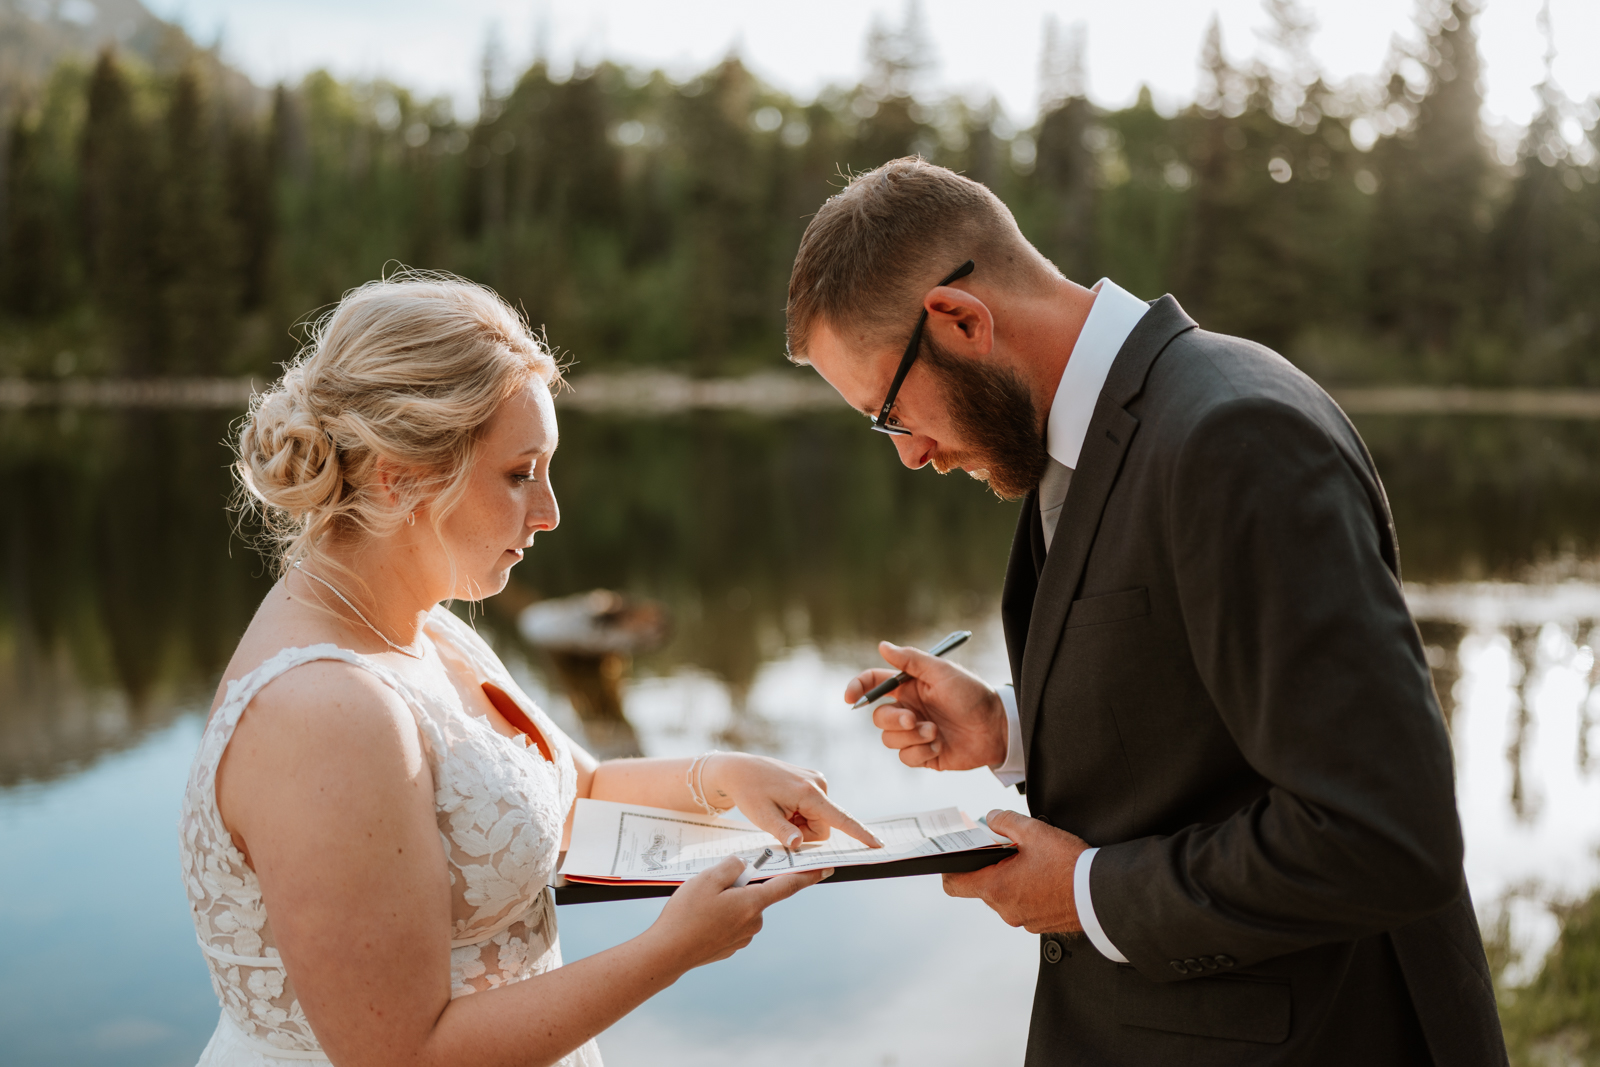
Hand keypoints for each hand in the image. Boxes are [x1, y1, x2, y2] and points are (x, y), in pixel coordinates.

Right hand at [643, 855, 828, 970]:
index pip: (787, 885)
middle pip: (756, 894)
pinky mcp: (731, 948)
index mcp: (752, 903)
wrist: (667, 953)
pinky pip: (731, 924)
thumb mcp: (707, 879)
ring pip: (742, 909)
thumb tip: (742, 866)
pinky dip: (720, 918)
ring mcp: (743, 938)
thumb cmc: (686, 914)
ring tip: (699, 906)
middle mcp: (754, 922)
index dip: (807, 875)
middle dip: (739, 885)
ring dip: (728, 902)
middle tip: (711, 887)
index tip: (825, 869)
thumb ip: (731, 866)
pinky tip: (699, 921)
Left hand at [702, 753, 882, 848]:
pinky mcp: (813, 781)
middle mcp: (819, 784)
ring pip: (819, 819)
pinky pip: (815, 808)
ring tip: (780, 809)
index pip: (839, 819)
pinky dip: (801, 812)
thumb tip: (799, 844)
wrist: (740, 769)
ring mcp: (817, 780)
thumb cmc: (750, 792)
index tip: (877, 844)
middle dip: (805, 832)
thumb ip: (783, 832)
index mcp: (809, 793)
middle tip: (780, 821)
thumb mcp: (762, 817)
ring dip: (801, 822)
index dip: (859, 834)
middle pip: (824, 826)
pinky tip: (784, 803)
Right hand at [846, 641, 1006, 770]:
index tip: (851, 697)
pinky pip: (906, 757)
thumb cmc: (973, 695)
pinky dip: (921, 753)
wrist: (996, 728)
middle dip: (893, 720)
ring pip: (889, 740)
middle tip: (913, 720)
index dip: (857, 687)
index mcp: (909, 687)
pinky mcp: (923, 754)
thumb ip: (911, 660)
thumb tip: (882, 646)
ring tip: (936, 733)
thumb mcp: (942, 672)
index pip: (874, 684)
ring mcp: (915, 733)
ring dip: (912, 737)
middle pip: (879, 717)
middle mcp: (908, 709)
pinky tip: (940, 747)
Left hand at [942, 809, 1087, 933]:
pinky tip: (1044, 875)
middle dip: (990, 865)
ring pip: (1004, 895)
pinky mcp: (1040, 923)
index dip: (951, 868)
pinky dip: (1027, 890)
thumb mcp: (1034, 832)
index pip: (954, 884)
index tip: (957, 856)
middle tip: (1006, 847)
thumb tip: (992, 819)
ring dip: (1010, 878)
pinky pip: (1024, 905)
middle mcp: (1005, 909)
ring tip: (1030, 860)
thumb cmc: (1070, 867)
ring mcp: (1023, 919)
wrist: (1102, 894)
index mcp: (996, 888)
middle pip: (982, 886)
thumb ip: (1005, 821)